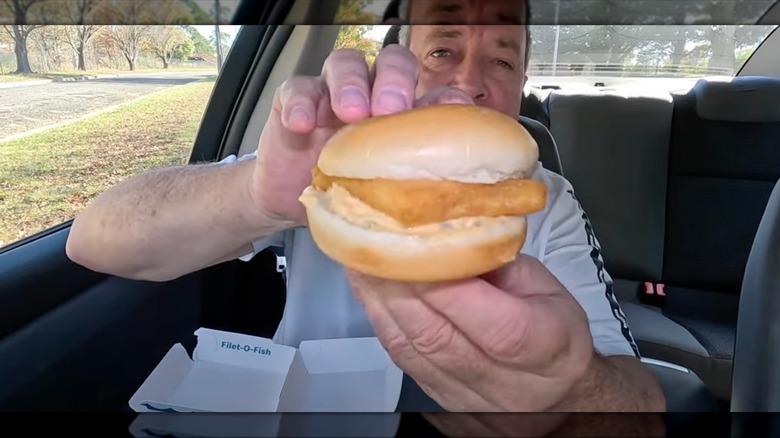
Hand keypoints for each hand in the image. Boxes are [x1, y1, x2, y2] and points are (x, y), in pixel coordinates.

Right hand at [249, 45, 473, 225]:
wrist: (293, 201)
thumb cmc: (346, 191)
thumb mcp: (383, 191)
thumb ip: (413, 183)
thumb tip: (454, 197)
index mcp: (404, 113)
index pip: (434, 91)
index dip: (445, 96)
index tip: (454, 113)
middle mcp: (372, 93)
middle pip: (392, 62)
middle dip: (395, 80)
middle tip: (391, 110)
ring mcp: (332, 92)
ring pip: (345, 63)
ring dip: (350, 84)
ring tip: (350, 113)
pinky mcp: (294, 100)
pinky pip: (296, 88)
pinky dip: (300, 103)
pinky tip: (302, 125)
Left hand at [346, 255, 595, 412]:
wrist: (555, 390)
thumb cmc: (553, 329)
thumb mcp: (547, 286)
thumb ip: (499, 263)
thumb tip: (446, 233)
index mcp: (546, 346)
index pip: (494, 324)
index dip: (447, 287)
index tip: (414, 245)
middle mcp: (507, 382)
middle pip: (440, 338)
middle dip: (398, 286)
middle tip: (371, 242)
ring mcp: (467, 397)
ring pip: (411, 350)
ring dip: (378, 301)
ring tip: (358, 259)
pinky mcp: (437, 398)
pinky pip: (400, 358)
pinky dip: (379, 319)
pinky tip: (368, 290)